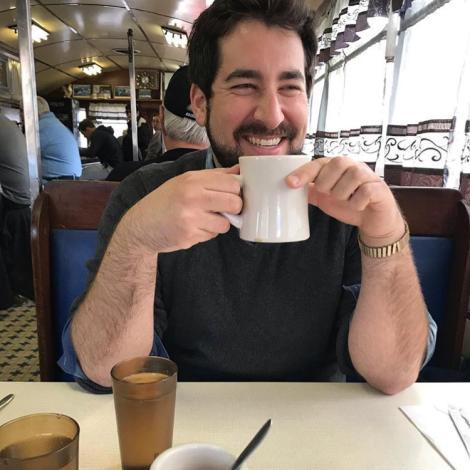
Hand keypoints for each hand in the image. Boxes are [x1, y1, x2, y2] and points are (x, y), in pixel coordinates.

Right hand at [123, 166, 241, 252]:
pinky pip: (212, 235)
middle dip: (234, 208)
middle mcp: (192, 196)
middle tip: (224, 209)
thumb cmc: (166, 201)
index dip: (236, 191)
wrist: (141, 225)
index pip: (232, 183)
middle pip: (235, 203)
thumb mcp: (186, 181)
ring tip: (205, 219)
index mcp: (192, 180)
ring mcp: (191, 218)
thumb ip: (214, 176)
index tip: (231, 194)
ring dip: (220, 223)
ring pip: (226, 223)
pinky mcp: (189, 236)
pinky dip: (208, 233)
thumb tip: (240, 171)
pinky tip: (194, 227)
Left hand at [286, 157, 404, 244]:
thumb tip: (289, 187)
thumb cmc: (349, 204)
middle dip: (327, 182)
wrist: (373, 220)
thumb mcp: (325, 198)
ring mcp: (369, 177)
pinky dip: (357, 202)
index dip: (304, 172)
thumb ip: (310, 191)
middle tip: (327, 194)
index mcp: (338, 167)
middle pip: (337, 163)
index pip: (318, 163)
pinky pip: (366, 191)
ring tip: (344, 200)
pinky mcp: (380, 190)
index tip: (289, 183)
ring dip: (343, 193)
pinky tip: (356, 206)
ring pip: (353, 175)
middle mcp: (354, 166)